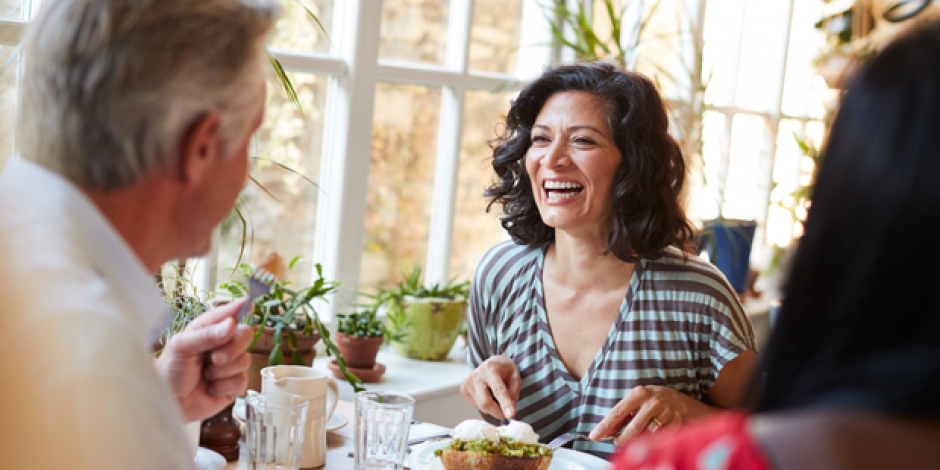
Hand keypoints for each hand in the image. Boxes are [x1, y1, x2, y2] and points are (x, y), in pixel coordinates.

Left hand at [155, 300, 252, 421]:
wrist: (168, 403)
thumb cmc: (169, 372)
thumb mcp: (181, 348)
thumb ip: (206, 335)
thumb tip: (231, 324)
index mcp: (207, 329)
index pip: (228, 314)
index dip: (240, 308)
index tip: (249, 303)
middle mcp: (221, 345)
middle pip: (246, 335)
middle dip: (233, 348)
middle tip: (214, 359)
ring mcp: (229, 365)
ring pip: (245, 360)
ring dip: (223, 371)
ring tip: (205, 376)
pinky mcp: (233, 385)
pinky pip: (242, 381)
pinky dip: (224, 387)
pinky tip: (210, 388)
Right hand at [460, 355, 520, 419]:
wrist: (491, 363)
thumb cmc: (504, 369)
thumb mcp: (515, 376)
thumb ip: (514, 392)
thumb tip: (509, 409)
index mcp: (490, 368)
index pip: (498, 389)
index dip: (505, 403)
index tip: (511, 415)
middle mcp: (476, 375)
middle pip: (485, 402)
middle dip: (498, 412)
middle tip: (506, 413)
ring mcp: (467, 382)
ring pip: (481, 406)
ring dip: (493, 408)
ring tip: (496, 396)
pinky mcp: (464, 389)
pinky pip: (476, 405)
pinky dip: (486, 406)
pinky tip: (488, 395)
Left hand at [590, 385, 710, 445]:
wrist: (678, 400)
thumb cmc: (649, 402)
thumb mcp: (633, 403)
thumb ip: (619, 418)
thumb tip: (603, 433)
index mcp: (638, 393)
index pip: (617, 413)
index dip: (605, 426)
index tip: (594, 436)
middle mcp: (653, 402)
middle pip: (633, 429)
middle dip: (622, 440)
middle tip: (618, 442)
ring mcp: (667, 412)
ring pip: (647, 435)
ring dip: (640, 440)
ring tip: (640, 433)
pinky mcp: (677, 422)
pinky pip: (661, 438)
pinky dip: (654, 439)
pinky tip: (655, 433)